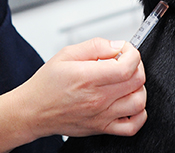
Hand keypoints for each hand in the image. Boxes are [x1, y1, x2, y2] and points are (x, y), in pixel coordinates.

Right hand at [19, 38, 146, 138]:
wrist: (34, 111)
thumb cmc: (46, 84)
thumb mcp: (66, 54)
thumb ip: (95, 46)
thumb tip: (116, 46)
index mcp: (88, 77)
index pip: (127, 66)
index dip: (133, 54)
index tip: (126, 50)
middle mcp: (98, 98)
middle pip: (136, 82)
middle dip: (137, 66)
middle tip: (126, 62)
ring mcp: (102, 115)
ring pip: (139, 102)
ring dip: (139, 88)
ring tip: (127, 81)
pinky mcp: (102, 128)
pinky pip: (133, 126)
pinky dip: (140, 114)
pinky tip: (130, 103)